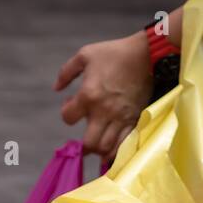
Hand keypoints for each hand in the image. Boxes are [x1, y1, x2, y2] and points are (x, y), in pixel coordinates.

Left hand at [55, 30, 153, 163]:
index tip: (71, 106)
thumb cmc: (114, 53)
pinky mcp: (134, 120)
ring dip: (99, 148)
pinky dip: (116, 149)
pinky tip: (112, 146)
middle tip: (84, 138)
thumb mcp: (85, 55)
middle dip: (84, 144)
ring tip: (98, 141)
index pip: (68, 118)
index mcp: (88, 95)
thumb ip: (66, 72)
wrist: (146, 54)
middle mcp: (103, 111)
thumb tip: (56, 88)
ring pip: (106, 147)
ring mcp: (120, 118)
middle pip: (89, 143)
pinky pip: (124, 144)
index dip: (66, 113)